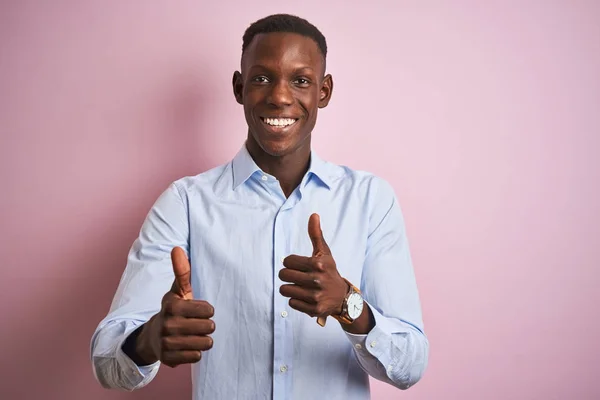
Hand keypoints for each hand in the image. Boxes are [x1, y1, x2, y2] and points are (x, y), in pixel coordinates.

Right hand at [132, 247, 215, 366]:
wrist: (154, 336)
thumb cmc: (174, 309)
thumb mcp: (178, 290)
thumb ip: (182, 271)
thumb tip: (177, 249)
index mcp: (171, 305)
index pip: (208, 310)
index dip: (208, 310)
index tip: (200, 310)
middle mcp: (167, 324)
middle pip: (209, 327)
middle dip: (207, 325)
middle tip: (198, 324)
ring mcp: (167, 343)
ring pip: (205, 343)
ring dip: (204, 340)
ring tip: (194, 335)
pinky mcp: (169, 359)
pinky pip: (196, 356)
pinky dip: (195, 352)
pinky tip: (187, 346)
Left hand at [279, 214, 348, 323]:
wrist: (342, 297)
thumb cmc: (329, 271)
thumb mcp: (324, 253)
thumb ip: (316, 235)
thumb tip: (313, 215)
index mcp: (318, 264)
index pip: (287, 261)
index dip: (291, 263)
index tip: (300, 266)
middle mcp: (317, 280)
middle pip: (283, 275)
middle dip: (287, 275)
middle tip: (297, 276)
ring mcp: (316, 296)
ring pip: (284, 289)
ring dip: (290, 288)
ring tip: (301, 287)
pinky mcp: (313, 309)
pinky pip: (291, 303)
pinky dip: (296, 300)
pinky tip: (306, 297)